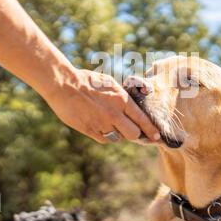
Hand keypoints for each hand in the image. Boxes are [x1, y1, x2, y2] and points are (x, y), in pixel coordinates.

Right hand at [43, 67, 160, 143]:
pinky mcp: (90, 130)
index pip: (142, 119)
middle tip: (132, 130)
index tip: (157, 136)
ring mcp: (101, 124)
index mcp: (121, 100)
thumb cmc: (87, 81)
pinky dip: (106, 135)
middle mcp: (114, 114)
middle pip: (133, 134)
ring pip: (119, 138)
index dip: (151, 130)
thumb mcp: (110, 83)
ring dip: (119, 134)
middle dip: (135, 134)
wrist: (64, 85)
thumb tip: (133, 106)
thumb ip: (122, 97)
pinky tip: (102, 126)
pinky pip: (105, 139)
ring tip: (112, 124)